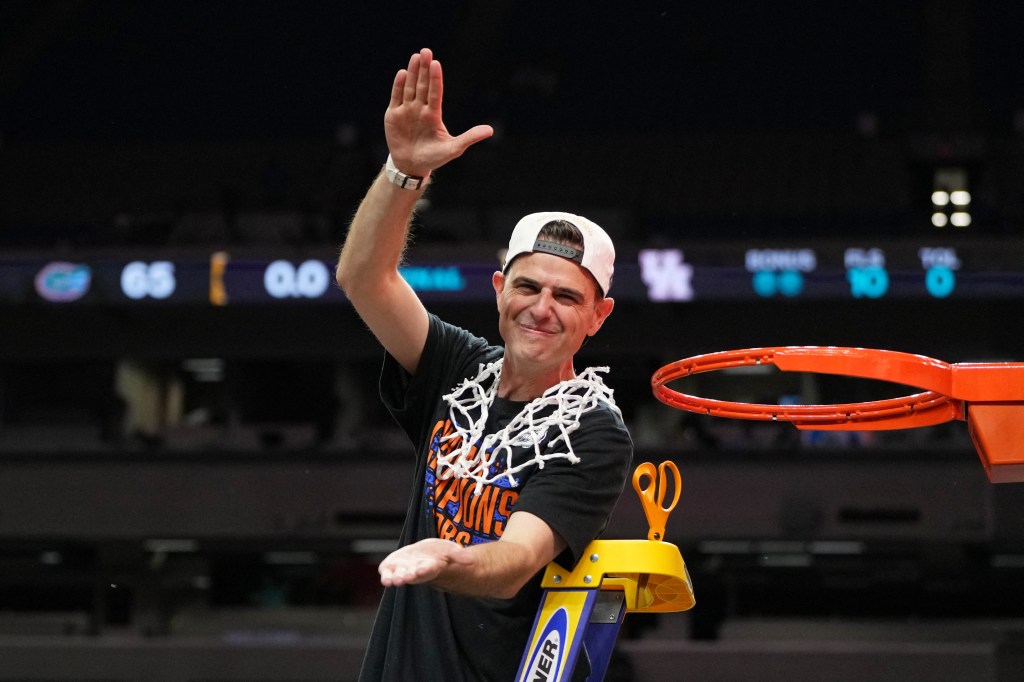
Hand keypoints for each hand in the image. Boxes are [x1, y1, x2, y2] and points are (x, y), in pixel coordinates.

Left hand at [378, 538, 475, 587]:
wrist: (423, 556)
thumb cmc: (438, 554)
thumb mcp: (450, 550)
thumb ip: (459, 555)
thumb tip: (472, 560)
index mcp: (430, 567)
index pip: (428, 569)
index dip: (425, 569)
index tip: (422, 569)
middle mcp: (415, 571)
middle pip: (412, 575)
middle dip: (408, 576)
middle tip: (404, 578)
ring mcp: (403, 570)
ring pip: (398, 576)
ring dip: (395, 578)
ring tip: (393, 581)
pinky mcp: (391, 567)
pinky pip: (387, 573)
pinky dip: (385, 575)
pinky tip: (384, 577)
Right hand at [384, 48, 492, 176]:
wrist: (411, 166)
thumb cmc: (433, 158)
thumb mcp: (453, 149)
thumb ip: (470, 138)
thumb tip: (491, 130)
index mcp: (434, 114)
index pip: (435, 92)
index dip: (436, 79)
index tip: (437, 64)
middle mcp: (420, 109)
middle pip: (423, 85)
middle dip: (424, 69)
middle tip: (426, 51)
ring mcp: (406, 110)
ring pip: (410, 87)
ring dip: (413, 72)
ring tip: (416, 57)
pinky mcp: (393, 115)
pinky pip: (396, 97)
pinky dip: (398, 86)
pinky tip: (402, 73)